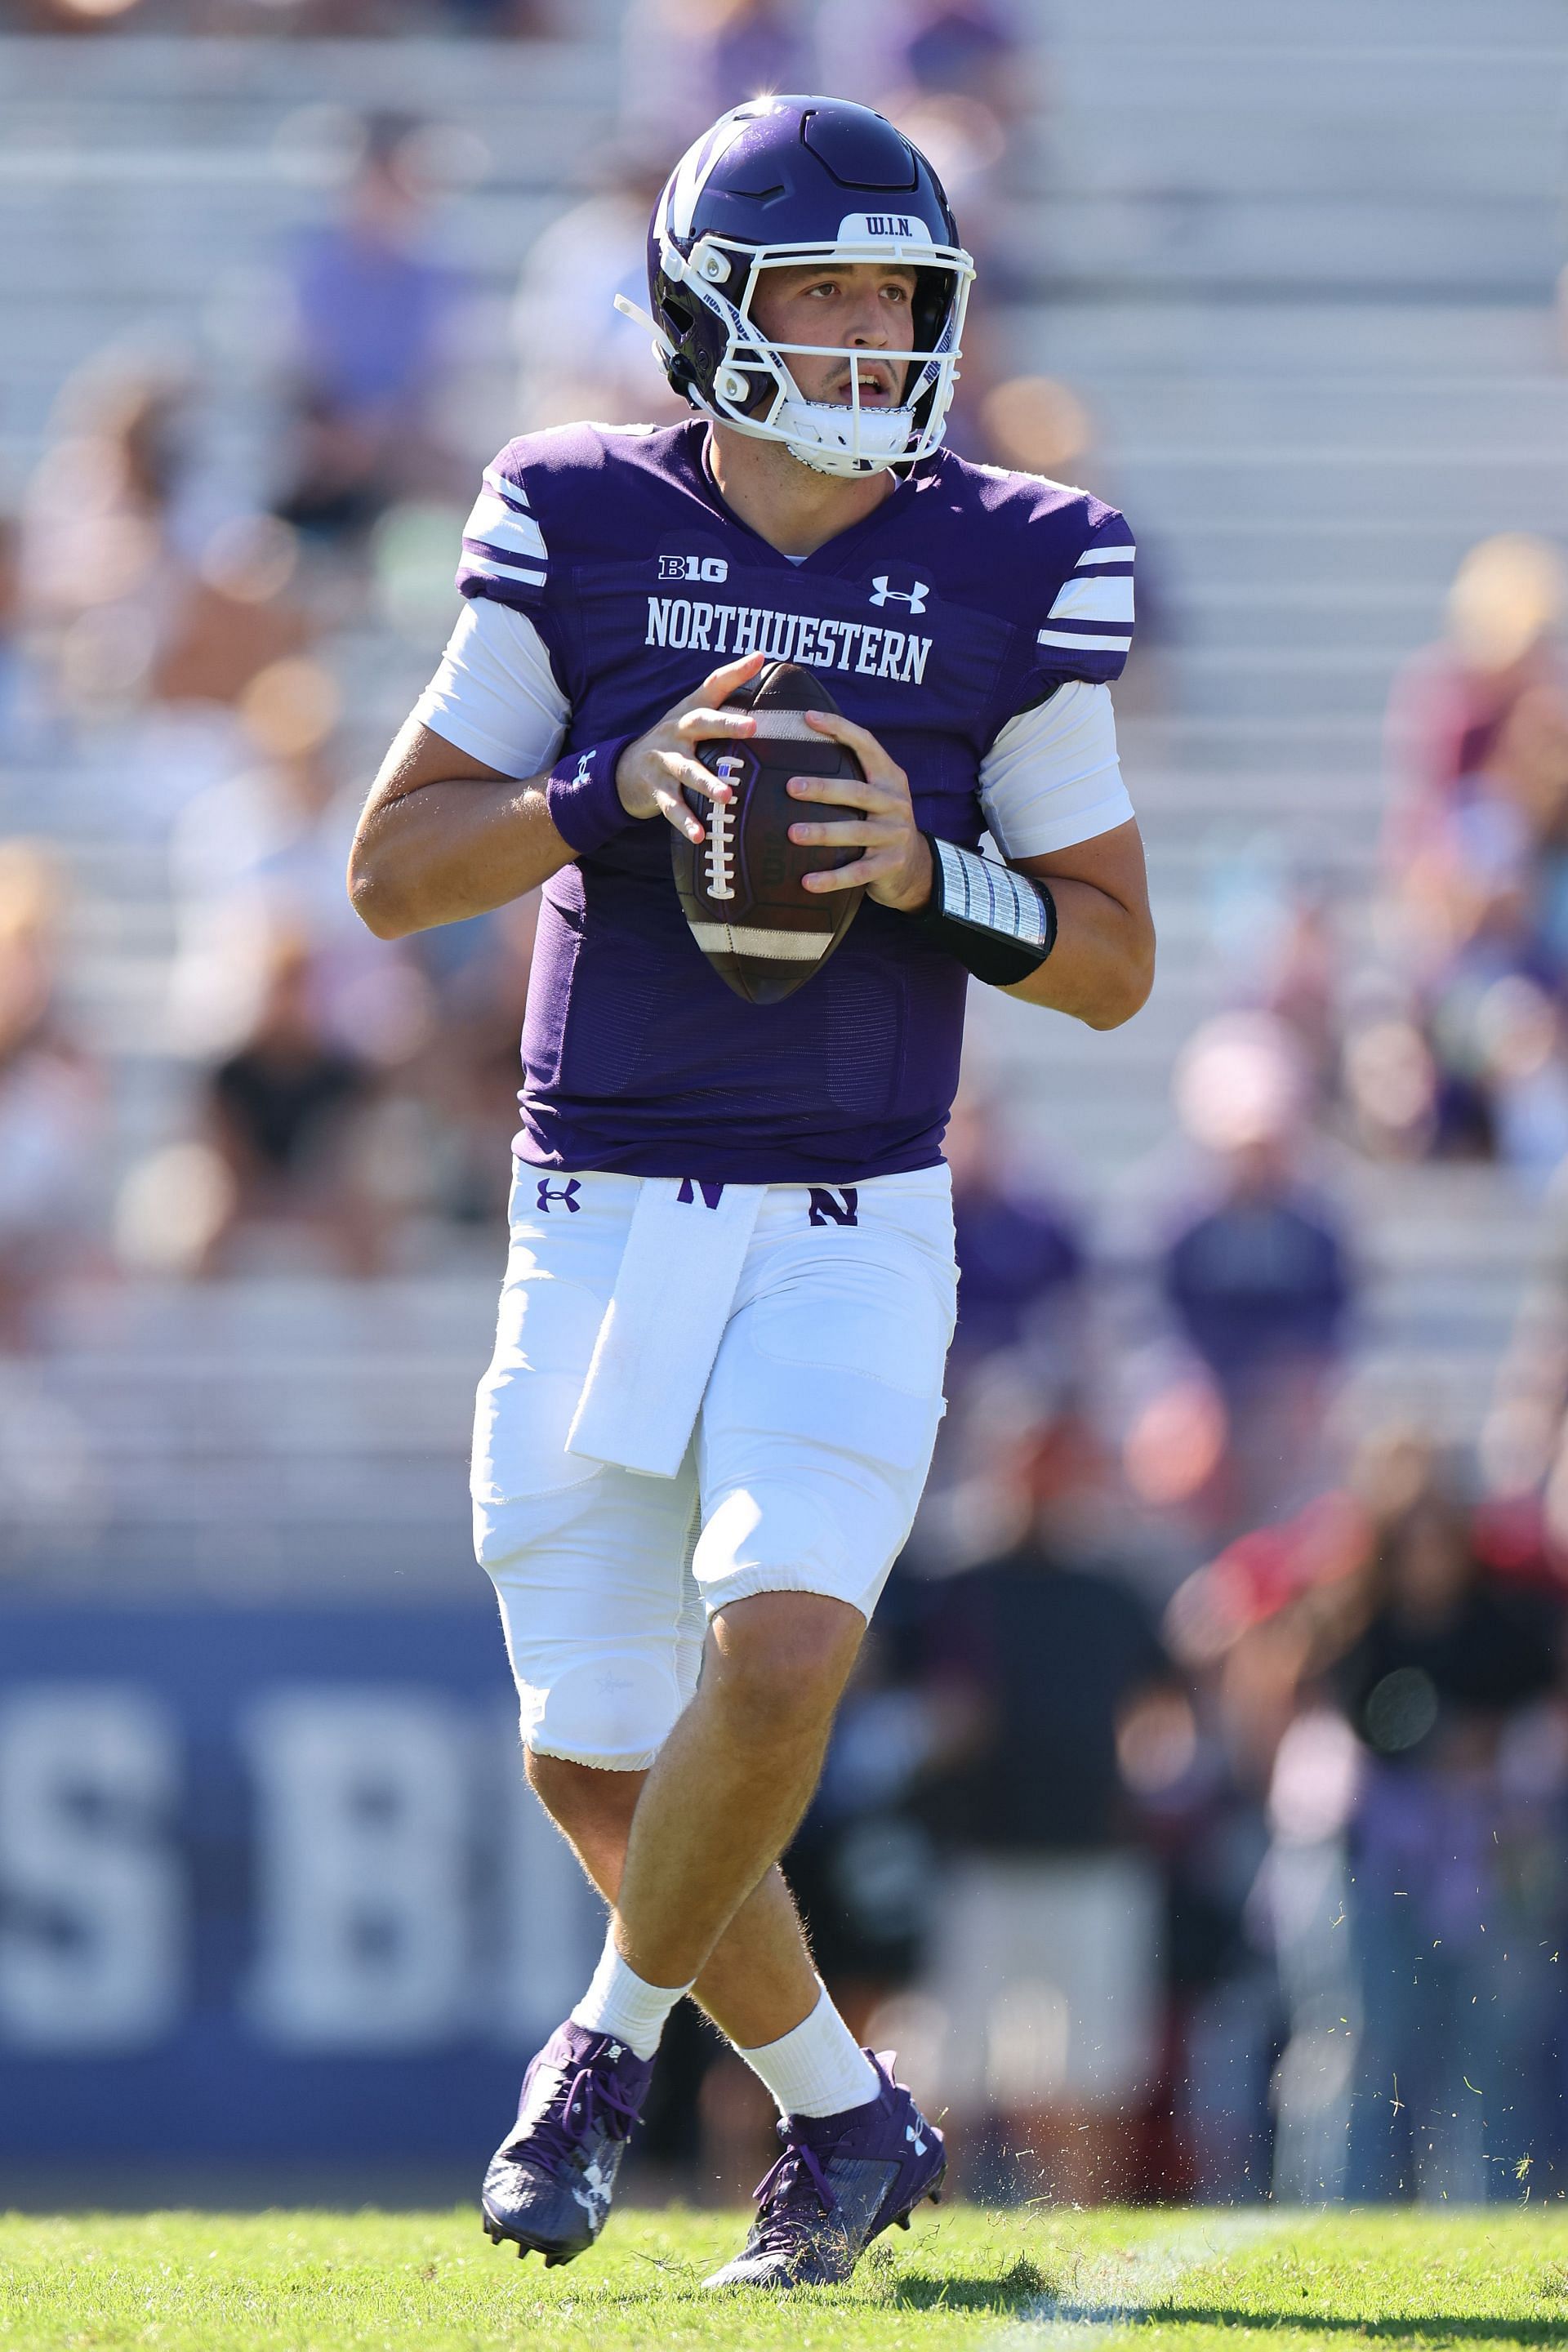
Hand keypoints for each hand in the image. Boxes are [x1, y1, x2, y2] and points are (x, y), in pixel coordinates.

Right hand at [616, 651, 765, 843]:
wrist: (624, 770)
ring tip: (728, 795)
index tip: (760, 658)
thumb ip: (725, 690)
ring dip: (707, 782)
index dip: (736, 671)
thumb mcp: (692, 713)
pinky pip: (672, 807)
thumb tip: (762, 657)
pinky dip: (686, 821)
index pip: (714, 686)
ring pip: (687, 771)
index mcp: (690, 713)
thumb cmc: (674, 740)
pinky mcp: (656, 790)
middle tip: (752, 727)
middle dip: (726, 724)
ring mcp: (664, 761)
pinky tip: (700, 836)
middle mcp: (677, 732)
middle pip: (701, 724)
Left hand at [786, 710, 933, 912]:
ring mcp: (894, 836)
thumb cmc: (881, 823)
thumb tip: (802, 746)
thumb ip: (854, 773)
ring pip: (855, 832)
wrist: (916, 867)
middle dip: (823, 789)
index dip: (839, 729)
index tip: (808, 718)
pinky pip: (856, 873)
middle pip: (857, 792)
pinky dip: (830, 879)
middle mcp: (895, 804)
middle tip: (791, 787)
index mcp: (890, 779)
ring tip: (793, 833)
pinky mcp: (889, 866)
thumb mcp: (879, 794)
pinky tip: (806, 883)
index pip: (866, 745)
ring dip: (823, 833)